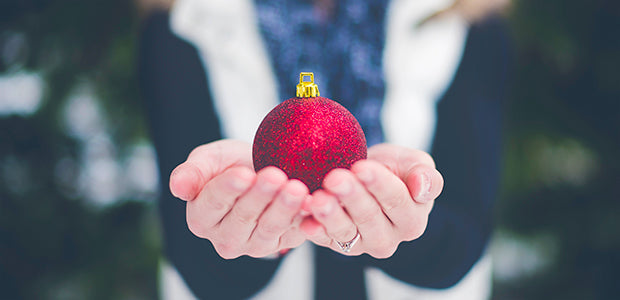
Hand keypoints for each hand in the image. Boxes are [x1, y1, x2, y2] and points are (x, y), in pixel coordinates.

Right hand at [169, 140, 309, 258]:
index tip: (243, 174)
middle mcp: (225, 238)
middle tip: (276, 175)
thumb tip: (177, 187)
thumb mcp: (209, 160)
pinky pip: (293, 233)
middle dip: (261, 196)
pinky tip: (312, 202)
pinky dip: (303, 218)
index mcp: (201, 217)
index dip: (228, 189)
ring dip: (284, 208)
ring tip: (296, 188)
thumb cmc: (230, 164)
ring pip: (269, 228)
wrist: (261, 171)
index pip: (213, 203)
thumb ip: (192, 172)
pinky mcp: (280, 244)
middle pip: (243, 217)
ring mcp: (254, 245)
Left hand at [300, 144, 443, 257]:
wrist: (365, 175)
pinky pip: (324, 239)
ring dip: (330, 216)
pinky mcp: (335, 244)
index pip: (397, 201)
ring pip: (345, 232)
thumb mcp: (415, 164)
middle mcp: (388, 238)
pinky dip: (314, 230)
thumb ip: (426, 176)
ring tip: (318, 200)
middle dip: (351, 196)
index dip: (379, 184)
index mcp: (412, 220)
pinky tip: (304, 221)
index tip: (361, 167)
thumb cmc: (393, 169)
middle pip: (369, 217)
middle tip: (335, 178)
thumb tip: (422, 186)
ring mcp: (360, 244)